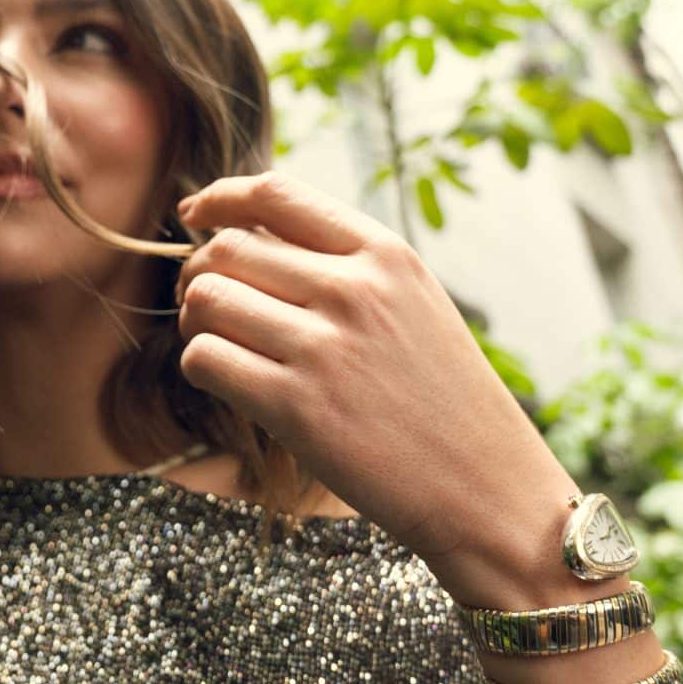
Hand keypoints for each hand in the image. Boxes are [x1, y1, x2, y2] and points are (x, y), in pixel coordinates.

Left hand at [172, 170, 580, 604]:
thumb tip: (250, 237)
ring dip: (197, 321)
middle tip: (209, 306)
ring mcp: (324, 347)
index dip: (221, 199)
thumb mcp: (414, 305)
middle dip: (201, 273)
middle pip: (228, 248)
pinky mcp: (296, 408)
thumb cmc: (446, 401)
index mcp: (385, 254)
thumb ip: (347, 267)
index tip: (196, 215)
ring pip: (207, 298)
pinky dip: (201, 367)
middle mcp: (353, 290)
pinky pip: (205, 359)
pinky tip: (230, 383)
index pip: (277, 194)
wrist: (486, 489)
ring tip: (220, 344)